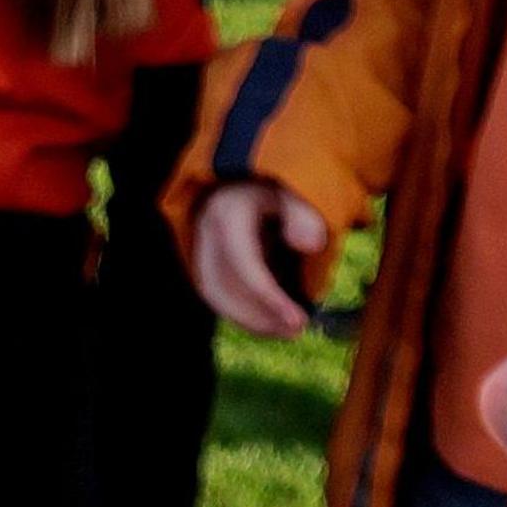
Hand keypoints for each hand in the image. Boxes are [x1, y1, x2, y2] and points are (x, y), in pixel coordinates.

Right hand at [191, 181, 328, 338]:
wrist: (248, 175)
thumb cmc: (277, 184)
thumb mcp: (295, 190)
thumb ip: (304, 213)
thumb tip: (306, 244)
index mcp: (227, 215)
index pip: (244, 264)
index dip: (269, 297)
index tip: (299, 321)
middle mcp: (205, 233)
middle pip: (222, 286)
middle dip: (259, 316)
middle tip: (297, 331)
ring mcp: (200, 246)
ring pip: (214, 294)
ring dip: (249, 320)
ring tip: (286, 331)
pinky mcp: (202, 258)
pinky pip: (215, 292)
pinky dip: (240, 313)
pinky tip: (268, 321)